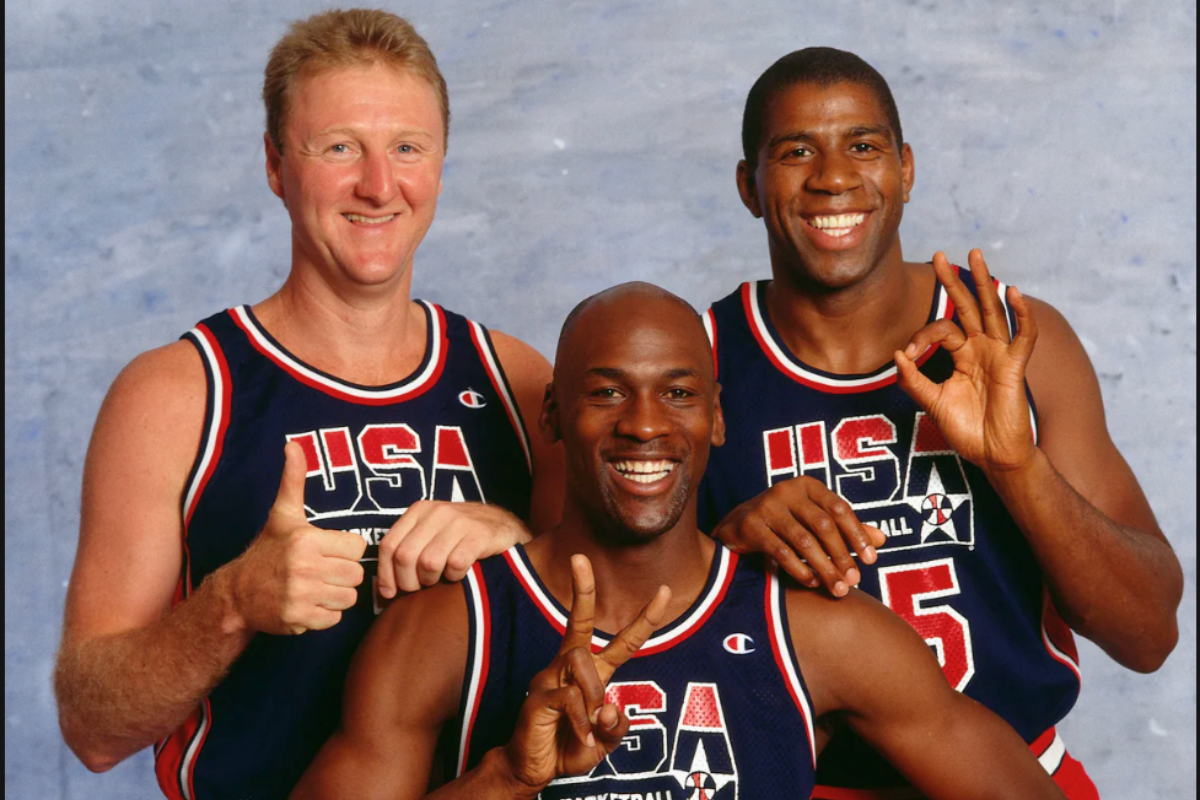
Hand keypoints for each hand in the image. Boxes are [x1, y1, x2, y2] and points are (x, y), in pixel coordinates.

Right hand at [221, 441, 366, 634]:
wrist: (237, 594)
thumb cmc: (268, 551)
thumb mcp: (283, 514)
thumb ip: (293, 481)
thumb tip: (293, 444)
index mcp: (307, 539)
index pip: (358, 547)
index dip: (345, 550)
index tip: (328, 551)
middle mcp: (304, 567)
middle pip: (356, 574)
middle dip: (343, 574)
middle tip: (323, 571)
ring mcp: (300, 595)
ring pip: (349, 598)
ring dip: (337, 595)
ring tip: (317, 587)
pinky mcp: (298, 619)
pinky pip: (335, 618)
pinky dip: (326, 615)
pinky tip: (309, 603)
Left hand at [376, 501, 532, 597]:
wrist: (504, 527)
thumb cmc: (460, 539)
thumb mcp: (431, 536)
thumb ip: (406, 553)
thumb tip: (380, 592)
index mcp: (419, 511)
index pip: (389, 545)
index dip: (385, 575)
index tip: (391, 594)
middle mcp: (437, 512)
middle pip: (405, 557)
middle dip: (409, 582)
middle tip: (421, 588)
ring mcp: (460, 521)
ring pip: (428, 563)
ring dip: (433, 580)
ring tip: (441, 579)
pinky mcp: (480, 534)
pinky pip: (455, 564)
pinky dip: (455, 576)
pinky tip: (460, 573)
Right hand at [503, 555, 670, 790]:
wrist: (533, 770)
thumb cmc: (568, 748)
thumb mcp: (605, 742)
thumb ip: (616, 725)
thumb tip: (609, 707)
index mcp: (592, 673)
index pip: (624, 642)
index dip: (646, 619)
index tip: (665, 591)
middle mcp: (569, 668)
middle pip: (578, 622)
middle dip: (581, 589)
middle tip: (578, 558)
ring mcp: (550, 679)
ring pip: (582, 663)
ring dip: (593, 695)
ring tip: (588, 727)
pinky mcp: (537, 696)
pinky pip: (569, 697)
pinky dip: (582, 722)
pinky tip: (579, 738)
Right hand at [711, 476, 884, 595]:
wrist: (737, 525)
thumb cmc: (785, 522)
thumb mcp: (814, 519)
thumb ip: (845, 528)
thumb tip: (881, 539)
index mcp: (807, 485)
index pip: (838, 508)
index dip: (857, 534)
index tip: (871, 559)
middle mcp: (786, 490)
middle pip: (822, 525)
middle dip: (842, 555)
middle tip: (855, 581)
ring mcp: (766, 507)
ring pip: (803, 541)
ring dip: (824, 568)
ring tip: (838, 589)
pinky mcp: (751, 526)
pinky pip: (781, 552)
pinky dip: (800, 570)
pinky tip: (813, 583)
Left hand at [894, 250, 1037, 473]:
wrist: (992, 456)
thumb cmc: (967, 431)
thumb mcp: (933, 403)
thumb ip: (914, 380)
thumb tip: (897, 353)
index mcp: (962, 356)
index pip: (942, 330)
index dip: (922, 336)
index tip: (908, 354)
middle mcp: (981, 349)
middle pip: (968, 307)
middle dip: (953, 281)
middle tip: (939, 255)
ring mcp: (999, 355)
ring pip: (993, 311)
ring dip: (985, 282)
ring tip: (975, 255)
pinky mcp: (1015, 367)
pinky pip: (1022, 336)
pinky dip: (1021, 315)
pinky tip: (1013, 293)